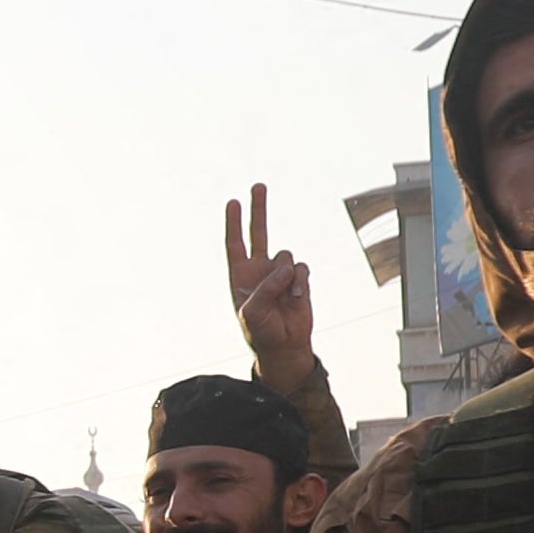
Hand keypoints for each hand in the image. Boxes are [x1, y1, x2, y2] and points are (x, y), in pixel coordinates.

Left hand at [220, 185, 316, 382]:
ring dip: (286, 275)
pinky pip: (301, 268)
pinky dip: (300, 282)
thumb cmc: (260, 331)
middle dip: (257, 209)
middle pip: (258, 232)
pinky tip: (297, 298)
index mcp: (241, 276)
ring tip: (285, 297)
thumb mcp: (251, 312)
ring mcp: (280, 274)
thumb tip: (286, 267)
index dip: (233, 224)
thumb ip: (265, 287)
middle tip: (257, 186)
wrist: (284, 346)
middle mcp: (260, 270)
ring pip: (285, 255)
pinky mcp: (299, 280)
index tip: (232, 203)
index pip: (235, 244)